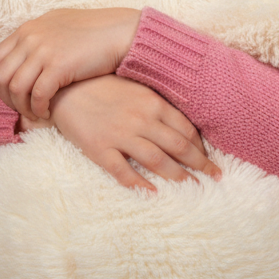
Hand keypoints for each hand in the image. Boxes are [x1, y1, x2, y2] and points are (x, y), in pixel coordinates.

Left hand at [0, 8, 140, 119]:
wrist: (119, 31)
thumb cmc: (93, 31)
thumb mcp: (57, 25)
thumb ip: (38, 37)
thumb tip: (25, 53)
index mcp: (27, 29)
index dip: (1, 82)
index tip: (14, 95)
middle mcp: (30, 38)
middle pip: (2, 76)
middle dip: (8, 99)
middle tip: (22, 110)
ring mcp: (43, 51)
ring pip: (16, 88)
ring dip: (22, 107)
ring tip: (35, 114)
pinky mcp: (58, 66)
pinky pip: (37, 95)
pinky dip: (38, 108)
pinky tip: (47, 113)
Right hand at [49, 75, 221, 191]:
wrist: (64, 86)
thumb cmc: (101, 85)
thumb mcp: (134, 88)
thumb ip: (156, 106)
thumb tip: (179, 124)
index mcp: (152, 103)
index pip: (185, 129)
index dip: (201, 147)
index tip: (210, 158)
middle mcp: (141, 119)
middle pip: (178, 147)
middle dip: (200, 164)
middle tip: (214, 177)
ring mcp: (120, 135)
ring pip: (157, 161)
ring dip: (178, 176)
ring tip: (191, 188)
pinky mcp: (99, 148)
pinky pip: (123, 171)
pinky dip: (139, 184)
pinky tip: (152, 194)